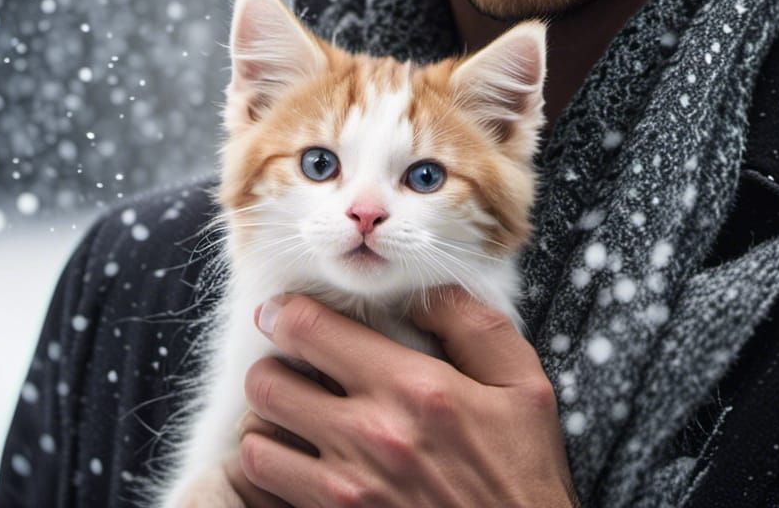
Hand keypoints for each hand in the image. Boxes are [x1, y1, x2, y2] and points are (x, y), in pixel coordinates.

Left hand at [235, 286, 578, 507]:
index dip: (287, 312)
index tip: (286, 312)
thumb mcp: (523, 385)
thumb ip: (474, 324)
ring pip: (255, 441)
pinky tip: (296, 462)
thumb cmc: (522, 475)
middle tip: (291, 364)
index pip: (310, 330)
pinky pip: (265, 492)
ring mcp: (344, 492)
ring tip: (291, 414)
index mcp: (412, 389)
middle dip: (273, 364)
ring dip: (267, 421)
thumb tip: (424, 291)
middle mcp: (368, 438)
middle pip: (267, 383)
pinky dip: (270, 472)